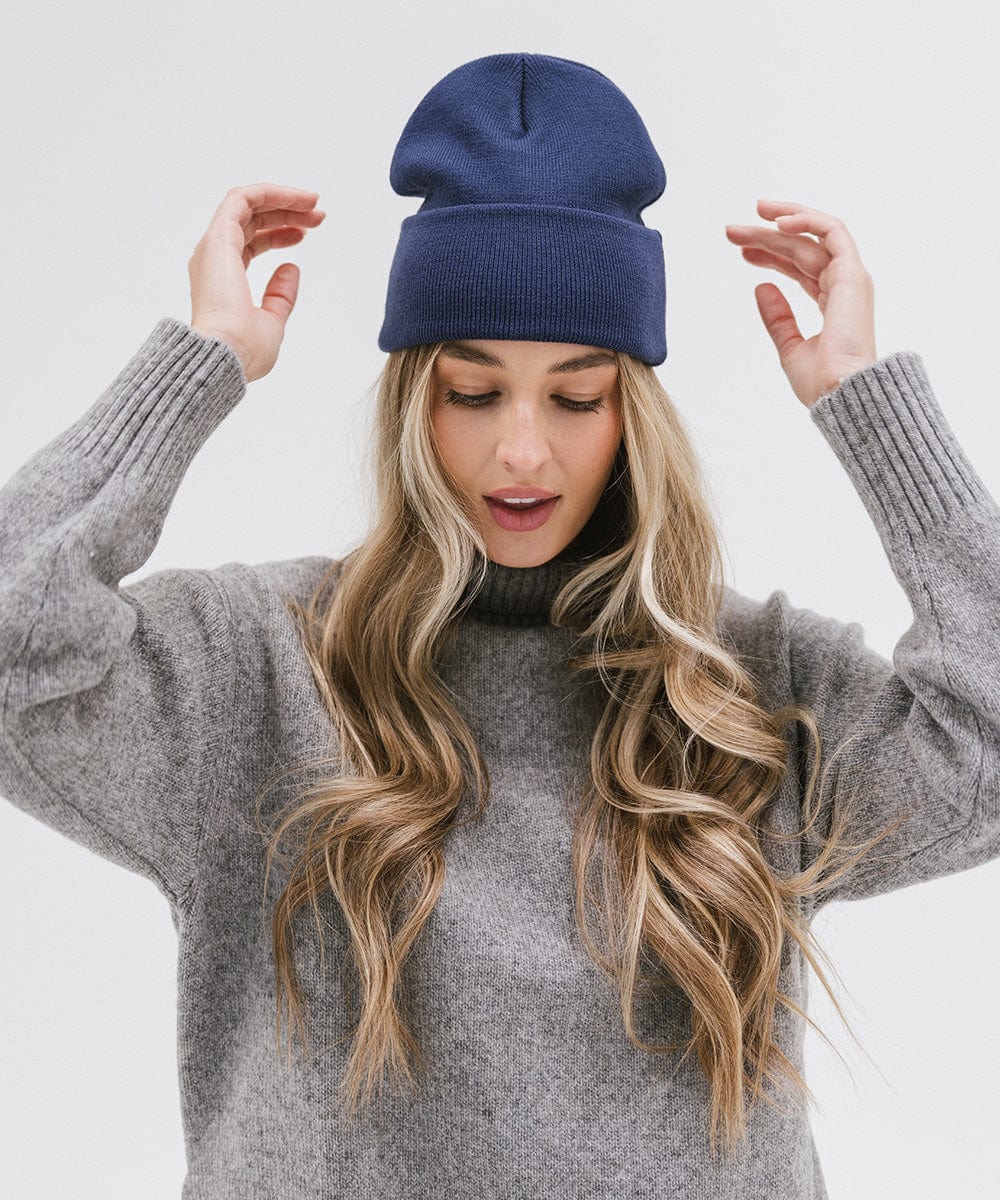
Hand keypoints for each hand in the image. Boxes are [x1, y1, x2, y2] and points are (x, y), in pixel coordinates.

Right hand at [187, 183, 325, 382]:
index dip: (281, 234)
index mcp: (223, 278)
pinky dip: (268, 193)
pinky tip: (295, 197)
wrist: (225, 355)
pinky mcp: (218, 238)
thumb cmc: (243, 350)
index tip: (307, 233)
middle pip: (252, 220)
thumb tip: (292, 269)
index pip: (251, 242)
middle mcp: (215, 258)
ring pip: (246, 204)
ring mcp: (214, 247)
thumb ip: (280, 296)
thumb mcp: (272, 323)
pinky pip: (240, 199)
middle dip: (286, 212)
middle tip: (318, 214)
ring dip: (281, 199)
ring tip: (313, 202)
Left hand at [725, 200, 876, 408]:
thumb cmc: (822, 383)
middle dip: (766, 236)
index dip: (770, 254)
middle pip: (801, 249)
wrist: (841, 393)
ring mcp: (850, 278)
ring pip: (814, 236)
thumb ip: (778, 317)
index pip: (799, 267)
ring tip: (755, 211)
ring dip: (785, 219)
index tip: (740, 251)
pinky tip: (778, 221)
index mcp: (833, 302)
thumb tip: (760, 286)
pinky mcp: (852, 274)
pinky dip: (807, 220)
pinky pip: (832, 232)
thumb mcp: (790, 347)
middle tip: (732, 231)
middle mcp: (844, 286)